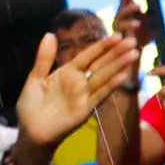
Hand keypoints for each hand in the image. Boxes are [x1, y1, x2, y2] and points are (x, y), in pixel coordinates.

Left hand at [10, 33, 140, 164]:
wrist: (30, 130)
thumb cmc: (31, 105)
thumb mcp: (36, 77)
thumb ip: (44, 58)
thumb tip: (50, 34)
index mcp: (68, 72)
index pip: (88, 56)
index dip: (102, 46)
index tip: (116, 35)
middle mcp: (79, 82)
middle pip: (100, 64)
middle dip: (116, 53)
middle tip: (131, 41)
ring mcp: (84, 95)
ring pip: (104, 77)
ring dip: (118, 65)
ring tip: (133, 54)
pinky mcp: (85, 109)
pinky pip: (99, 95)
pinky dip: (110, 86)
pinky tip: (123, 76)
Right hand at [112, 0, 154, 49]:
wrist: (136, 53)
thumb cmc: (144, 36)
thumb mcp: (152, 22)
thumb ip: (153, 13)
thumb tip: (160, 4)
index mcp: (127, 10)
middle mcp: (120, 14)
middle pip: (122, 0)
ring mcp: (118, 23)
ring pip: (122, 12)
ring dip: (131, 8)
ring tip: (139, 6)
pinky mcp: (117, 33)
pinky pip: (123, 26)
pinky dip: (131, 24)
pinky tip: (138, 23)